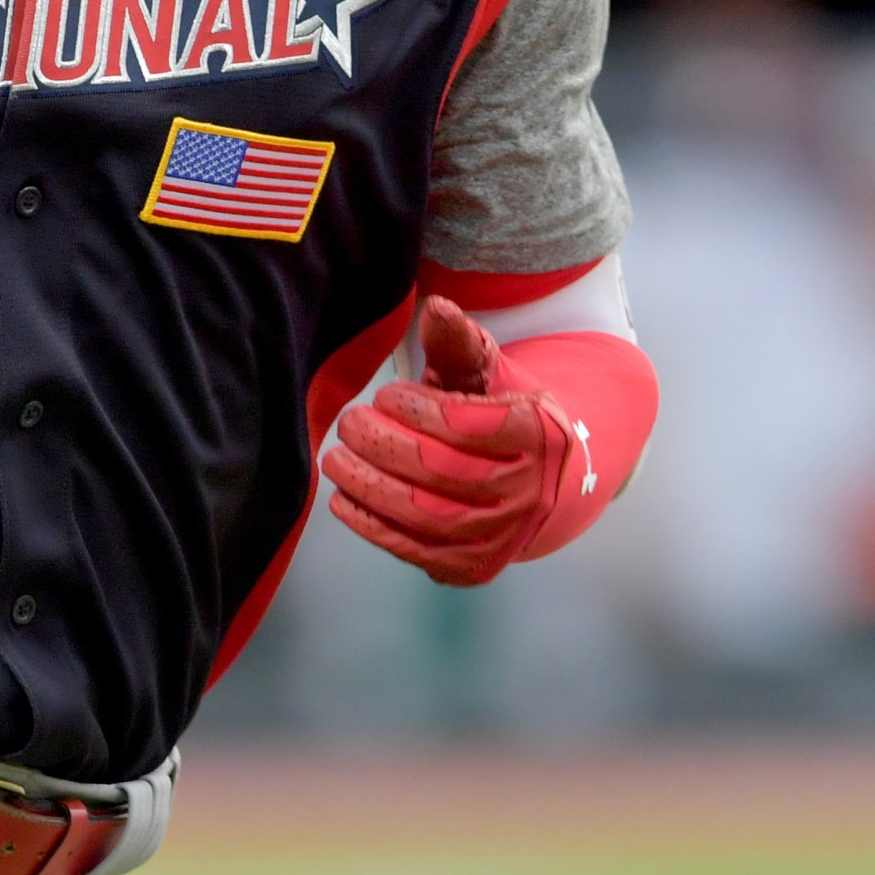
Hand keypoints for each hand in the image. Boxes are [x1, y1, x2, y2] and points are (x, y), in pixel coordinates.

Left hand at [320, 295, 578, 587]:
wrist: (533, 480)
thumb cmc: (497, 413)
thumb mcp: (487, 372)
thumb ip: (458, 341)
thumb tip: (436, 307)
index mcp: (539, 434)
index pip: (469, 424)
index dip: (418, 409)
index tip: (387, 395)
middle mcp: (528, 492)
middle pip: (443, 471)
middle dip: (383, 444)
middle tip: (349, 423)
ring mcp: (502, 536)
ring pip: (427, 515)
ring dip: (369, 486)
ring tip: (335, 458)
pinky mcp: (473, 567)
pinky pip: (417, 550)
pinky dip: (373, 527)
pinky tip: (344, 499)